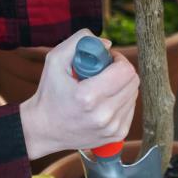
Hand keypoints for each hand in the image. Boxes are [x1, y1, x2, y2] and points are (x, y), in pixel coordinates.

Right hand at [19, 30, 138, 159]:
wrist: (44, 130)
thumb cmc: (49, 93)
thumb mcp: (54, 60)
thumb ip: (79, 41)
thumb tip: (108, 45)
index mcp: (88, 97)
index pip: (125, 71)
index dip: (118, 59)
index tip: (107, 59)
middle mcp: (103, 115)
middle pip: (133, 81)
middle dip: (122, 71)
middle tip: (106, 71)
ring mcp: (112, 128)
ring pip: (133, 94)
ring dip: (122, 86)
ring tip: (102, 87)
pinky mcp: (117, 135)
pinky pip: (131, 108)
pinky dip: (121, 100)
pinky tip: (105, 101)